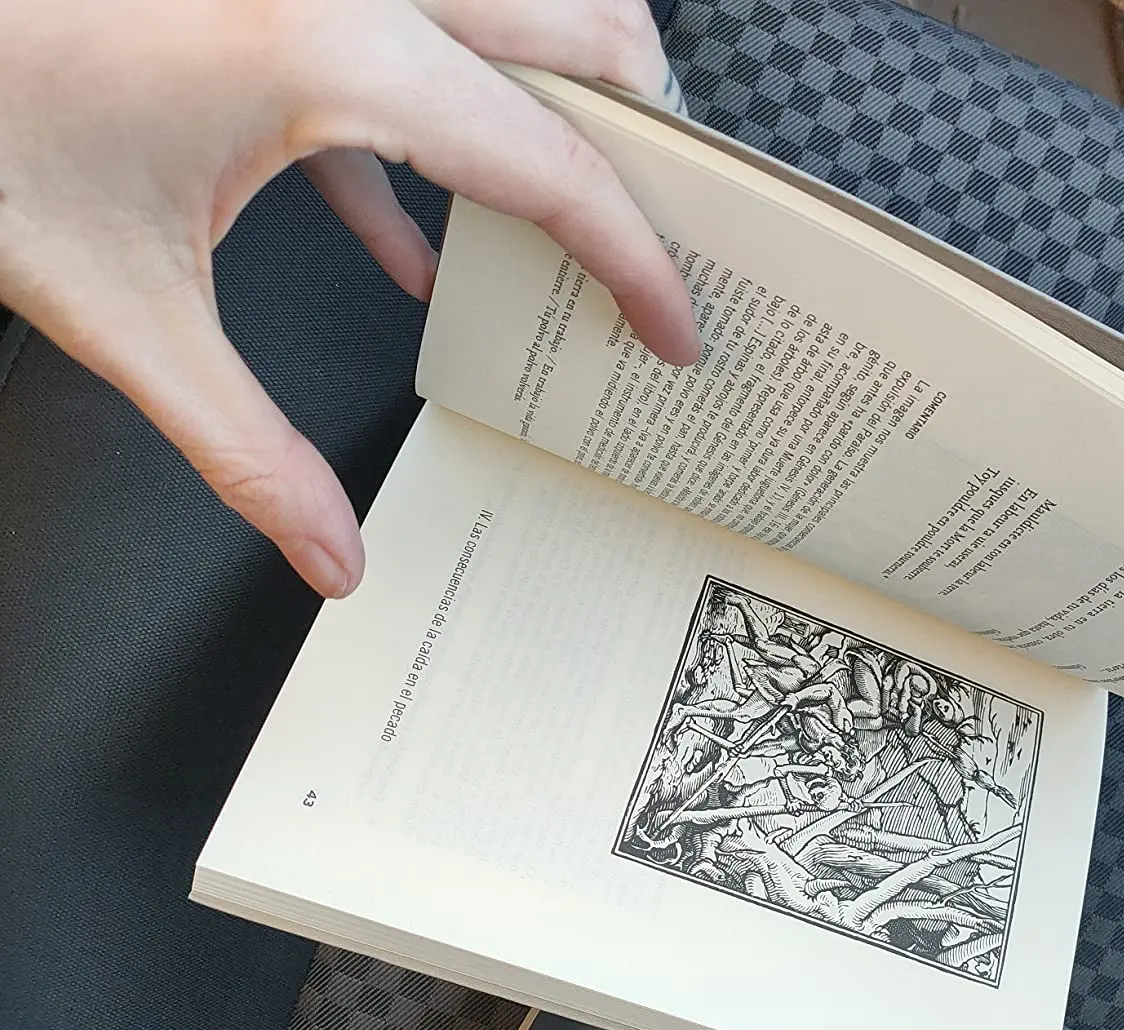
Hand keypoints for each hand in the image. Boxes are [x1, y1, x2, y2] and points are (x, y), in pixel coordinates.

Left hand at [0, 0, 700, 596]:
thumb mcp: (121, 310)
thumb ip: (245, 445)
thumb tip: (331, 555)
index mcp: (336, 43)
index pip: (553, 161)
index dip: (636, 257)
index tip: (676, 328)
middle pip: (582, 26)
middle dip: (648, 137)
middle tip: (667, 240)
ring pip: (516, 7)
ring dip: (563, 101)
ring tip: (575, 217)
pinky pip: (411, 41)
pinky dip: (440, 130)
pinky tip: (410, 246)